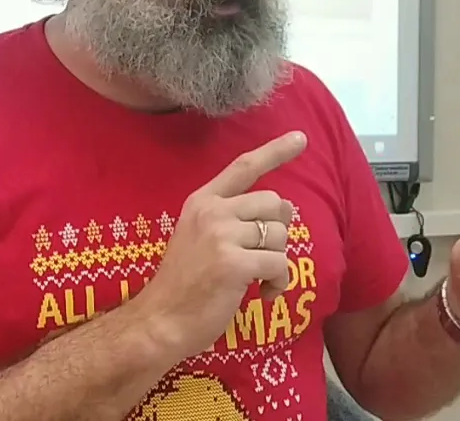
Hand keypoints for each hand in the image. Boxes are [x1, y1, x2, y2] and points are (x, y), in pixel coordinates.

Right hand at [136, 131, 305, 358]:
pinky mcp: (234, 263)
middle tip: (264, 255)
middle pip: (274, 203)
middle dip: (278, 231)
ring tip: (260, 279)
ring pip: (280, 235)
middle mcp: (212, 212)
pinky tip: (264, 294)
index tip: (300, 138)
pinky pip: (279, 264)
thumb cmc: (182, 284)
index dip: (275, 151)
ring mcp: (222, 236)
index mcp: (202, 202)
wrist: (158, 321)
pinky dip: (279, 283)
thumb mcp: (197, 237)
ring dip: (278, 261)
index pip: (244, 167)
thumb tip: (282, 209)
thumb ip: (231, 218)